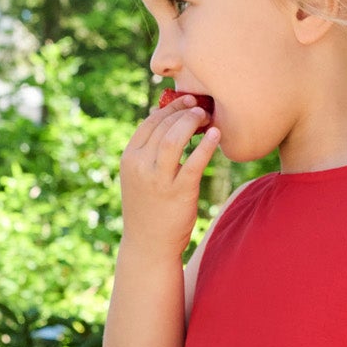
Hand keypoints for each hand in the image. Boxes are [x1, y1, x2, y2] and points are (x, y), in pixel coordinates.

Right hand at [117, 92, 219, 263]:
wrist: (148, 244)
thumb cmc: (148, 208)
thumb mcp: (139, 177)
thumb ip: (148, 152)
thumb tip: (165, 120)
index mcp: (129, 159)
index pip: (149, 123)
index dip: (169, 109)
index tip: (185, 101)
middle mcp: (141, 166)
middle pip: (163, 126)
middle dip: (183, 112)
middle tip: (200, 108)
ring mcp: (159, 179)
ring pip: (175, 138)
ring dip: (192, 122)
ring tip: (206, 117)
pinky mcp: (179, 192)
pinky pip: (195, 162)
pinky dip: (207, 145)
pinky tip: (217, 135)